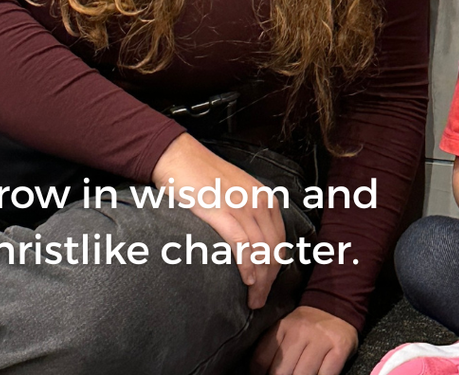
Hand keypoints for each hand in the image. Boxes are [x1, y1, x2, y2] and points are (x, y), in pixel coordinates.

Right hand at [151, 133, 284, 308]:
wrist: (179, 157)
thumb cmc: (203, 177)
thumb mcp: (235, 192)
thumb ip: (246, 212)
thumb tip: (250, 243)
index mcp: (263, 197)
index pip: (279, 238)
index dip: (276, 266)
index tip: (268, 284)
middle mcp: (258, 201)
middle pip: (274, 248)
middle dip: (270, 279)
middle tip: (259, 301)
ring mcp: (242, 206)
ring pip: (261, 249)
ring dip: (260, 280)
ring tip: (253, 300)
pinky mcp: (222, 211)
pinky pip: (242, 243)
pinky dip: (248, 264)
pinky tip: (247, 280)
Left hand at [250, 306, 357, 374]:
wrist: (338, 304)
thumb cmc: (308, 326)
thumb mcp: (287, 329)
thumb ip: (274, 348)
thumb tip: (260, 373)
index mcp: (283, 327)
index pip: (261, 360)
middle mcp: (300, 332)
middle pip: (281, 372)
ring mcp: (321, 340)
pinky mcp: (339, 348)